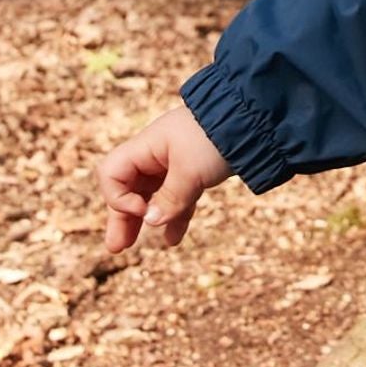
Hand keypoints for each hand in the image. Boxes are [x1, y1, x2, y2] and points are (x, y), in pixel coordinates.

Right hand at [95, 101, 230, 252]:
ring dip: (143, 221)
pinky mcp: (194, 172)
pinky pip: (177, 198)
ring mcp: (173, 164)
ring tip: (130, 246)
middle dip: (121, 217)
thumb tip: (151, 221)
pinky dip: (174, 216)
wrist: (253, 119)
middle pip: (128, 188)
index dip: (119, 197)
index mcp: (145, 147)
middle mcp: (154, 156)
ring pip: (152, 196)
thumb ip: (170, 198)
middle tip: (116, 247)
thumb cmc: (216, 138)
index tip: (142, 208)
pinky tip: (172, 239)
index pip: (112, 174)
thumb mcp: (192, 171)